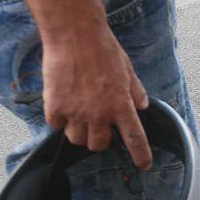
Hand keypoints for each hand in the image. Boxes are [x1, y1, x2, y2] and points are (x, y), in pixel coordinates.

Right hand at [41, 17, 152, 169]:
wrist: (74, 34)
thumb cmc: (103, 48)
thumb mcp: (128, 70)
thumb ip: (135, 91)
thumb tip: (142, 106)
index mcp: (121, 105)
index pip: (135, 138)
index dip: (141, 155)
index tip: (144, 165)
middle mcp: (99, 114)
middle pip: (99, 145)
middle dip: (100, 139)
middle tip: (99, 124)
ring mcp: (76, 112)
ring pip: (77, 139)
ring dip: (79, 131)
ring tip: (80, 113)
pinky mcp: (55, 106)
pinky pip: (56, 126)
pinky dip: (60, 120)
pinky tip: (63, 104)